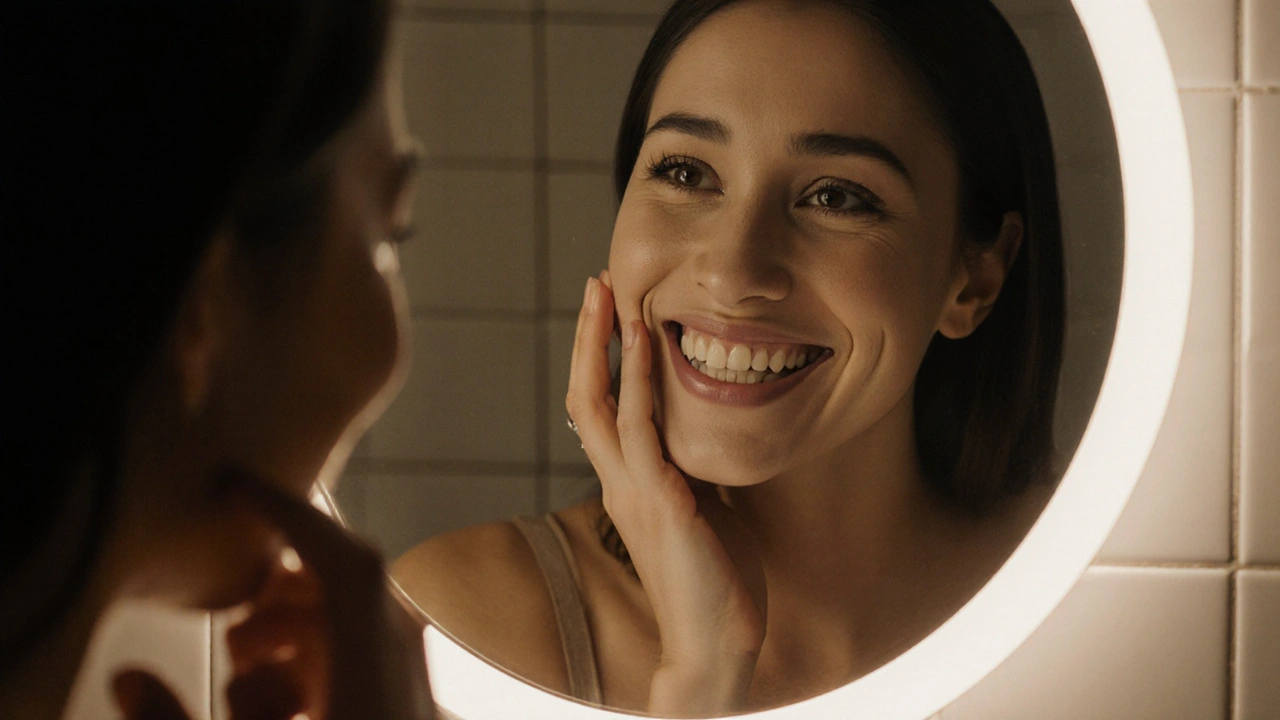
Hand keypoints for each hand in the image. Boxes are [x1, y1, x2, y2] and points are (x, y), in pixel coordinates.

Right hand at [112, 476, 433, 719]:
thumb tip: (129, 678)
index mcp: (377, 665)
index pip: (347, 560)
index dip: (289, 512)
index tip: (233, 484)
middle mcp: (408, 666)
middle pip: (348, 587)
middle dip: (278, 597)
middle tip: (233, 633)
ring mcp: (416, 685)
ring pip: (357, 625)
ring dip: (295, 641)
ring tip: (249, 690)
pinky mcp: (411, 704)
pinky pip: (372, 659)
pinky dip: (322, 669)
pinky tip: (284, 710)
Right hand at [566, 272, 765, 716]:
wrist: (714, 646)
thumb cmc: (715, 584)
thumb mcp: (706, 513)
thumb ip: (698, 473)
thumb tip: (712, 435)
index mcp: (629, 486)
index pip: (601, 411)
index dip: (600, 361)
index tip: (611, 315)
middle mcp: (620, 482)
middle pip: (584, 396)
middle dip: (587, 338)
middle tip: (595, 284)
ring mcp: (633, 490)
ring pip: (601, 402)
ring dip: (603, 344)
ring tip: (607, 293)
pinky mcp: (659, 500)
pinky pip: (640, 427)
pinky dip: (637, 379)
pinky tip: (643, 341)